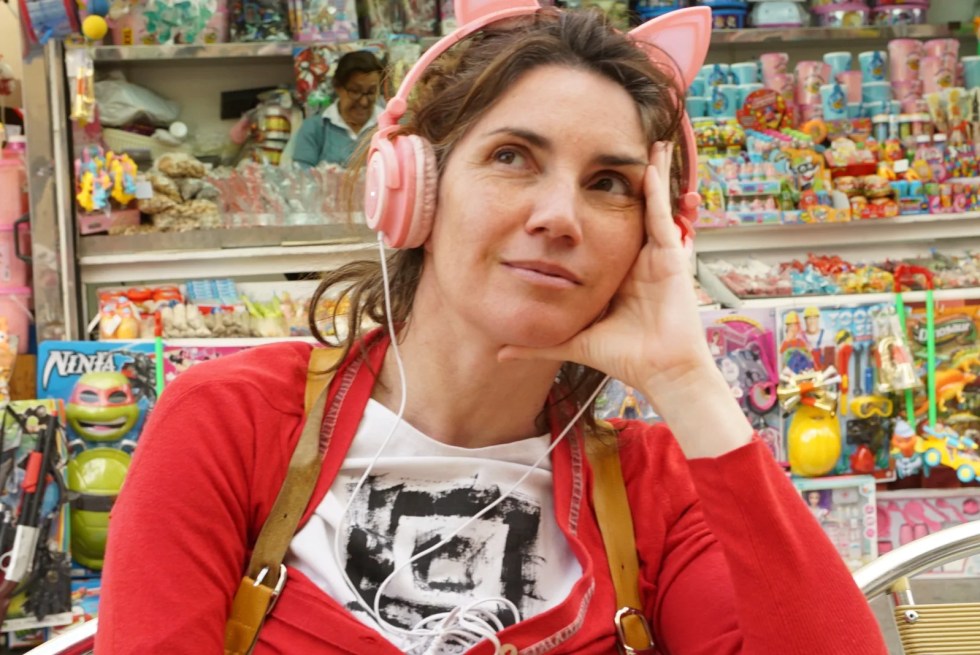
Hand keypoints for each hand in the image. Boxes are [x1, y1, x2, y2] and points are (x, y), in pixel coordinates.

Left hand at [498, 142, 715, 406]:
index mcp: (620, 273)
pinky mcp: (670, 257)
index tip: (585, 184)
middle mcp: (640, 260)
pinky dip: (657, 190)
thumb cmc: (626, 358)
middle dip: (631, 181)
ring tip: (651, 144)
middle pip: (635, 210)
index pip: (610, 231)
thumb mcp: (574, 341)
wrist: (660, 372)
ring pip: (653, 206)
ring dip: (651, 174)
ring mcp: (657, 256)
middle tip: (623, 150)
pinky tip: (651, 165)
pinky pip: (661, 215)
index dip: (602, 206)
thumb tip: (499, 352)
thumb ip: (538, 345)